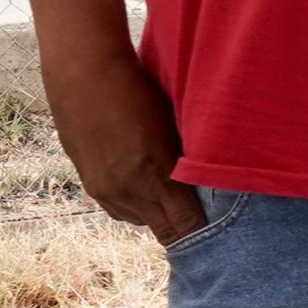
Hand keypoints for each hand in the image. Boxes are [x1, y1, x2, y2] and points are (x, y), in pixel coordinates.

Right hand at [45, 43, 205, 241]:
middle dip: (182, 226)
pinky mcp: (88, 183)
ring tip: (171, 197)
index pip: (185, 226)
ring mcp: (102, 190)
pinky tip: (143, 186)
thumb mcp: (172, 128)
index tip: (223, 232)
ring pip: (138, 220)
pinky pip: (117, 209)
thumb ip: (186, 163)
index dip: (204, 232)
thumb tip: (208, 184)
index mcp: (152, 177)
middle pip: (163, 230)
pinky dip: (134, 205)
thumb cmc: (138, 93)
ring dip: (156, 215)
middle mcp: (126, 191)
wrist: (83, 75)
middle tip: (201, 215)